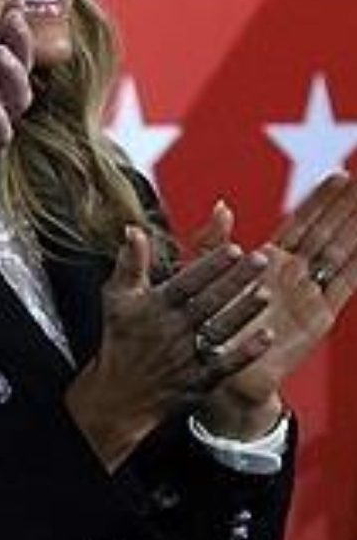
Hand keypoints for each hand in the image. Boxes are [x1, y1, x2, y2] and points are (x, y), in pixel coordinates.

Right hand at [65, 227, 271, 469]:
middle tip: (262, 259)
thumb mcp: (117, 297)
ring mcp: (187, 357)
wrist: (119, 395)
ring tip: (265, 293)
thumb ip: (129, 263)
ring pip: (221, 330)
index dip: (209, 265)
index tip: (233, 248)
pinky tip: (266, 336)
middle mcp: (171, 330)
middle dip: (236, 280)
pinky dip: (246, 351)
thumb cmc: (120, 338)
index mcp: (153, 307)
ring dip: (244, 312)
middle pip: (209, 301)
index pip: (186, 282)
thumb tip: (133, 229)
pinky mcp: (199, 380)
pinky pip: (226, 364)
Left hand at [198, 174, 356, 437]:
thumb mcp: (203, 276)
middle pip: (327, 231)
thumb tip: (223, 205)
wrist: (221, 372)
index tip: (341, 175)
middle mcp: (292, 272)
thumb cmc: (207, 325)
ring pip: (341, 253)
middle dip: (347, 207)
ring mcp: (309, 293)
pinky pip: (345, 285)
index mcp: (267, 259)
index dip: (320, 200)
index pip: (300, 221)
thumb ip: (212, 242)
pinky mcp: (319, 317)